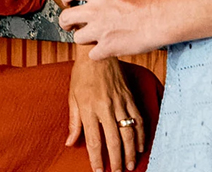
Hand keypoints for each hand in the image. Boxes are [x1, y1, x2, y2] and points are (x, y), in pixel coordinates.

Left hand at [59, 0, 159, 59]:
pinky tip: (106, 49)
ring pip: (76, 38)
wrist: (161, 18)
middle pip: (65, 17)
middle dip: (66, 22)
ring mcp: (99, 30)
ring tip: (93, 38)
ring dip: (83, 38)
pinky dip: (98, 54)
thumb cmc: (153, 0)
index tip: (68, 1)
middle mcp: (95, 10)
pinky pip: (92, 55)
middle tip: (72, 24)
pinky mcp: (107, 48)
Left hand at [67, 50, 143, 171]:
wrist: (97, 51)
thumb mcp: (72, 96)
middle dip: (117, 160)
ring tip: (131, 165)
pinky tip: (141, 145)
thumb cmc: (82, 73)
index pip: (93, 140)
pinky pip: (138, 117)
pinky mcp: (129, 96)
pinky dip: (141, 133)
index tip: (99, 171)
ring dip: (131, 151)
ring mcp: (120, 101)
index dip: (96, 158)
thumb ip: (73, 121)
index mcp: (89, 107)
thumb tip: (70, 142)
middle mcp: (106, 106)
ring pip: (129, 131)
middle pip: (114, 140)